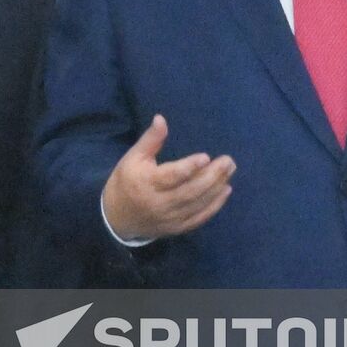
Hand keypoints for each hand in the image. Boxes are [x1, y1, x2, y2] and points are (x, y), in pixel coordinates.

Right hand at [101, 115, 234, 241]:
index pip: (172, 176)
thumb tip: (161, 119)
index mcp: (147, 183)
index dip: (189, 167)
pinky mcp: (177, 228)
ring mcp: (170, 218)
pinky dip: (214, 206)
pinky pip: (199, 218)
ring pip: (197, 204)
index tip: (206, 156)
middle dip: (212, 176)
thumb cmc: (126, 181)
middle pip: (190, 191)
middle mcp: (159, 203)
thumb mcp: (133, 158)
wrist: (116, 217)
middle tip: (228, 161)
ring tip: (229, 173)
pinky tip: (225, 192)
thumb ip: (150, 140)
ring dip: (216, 189)